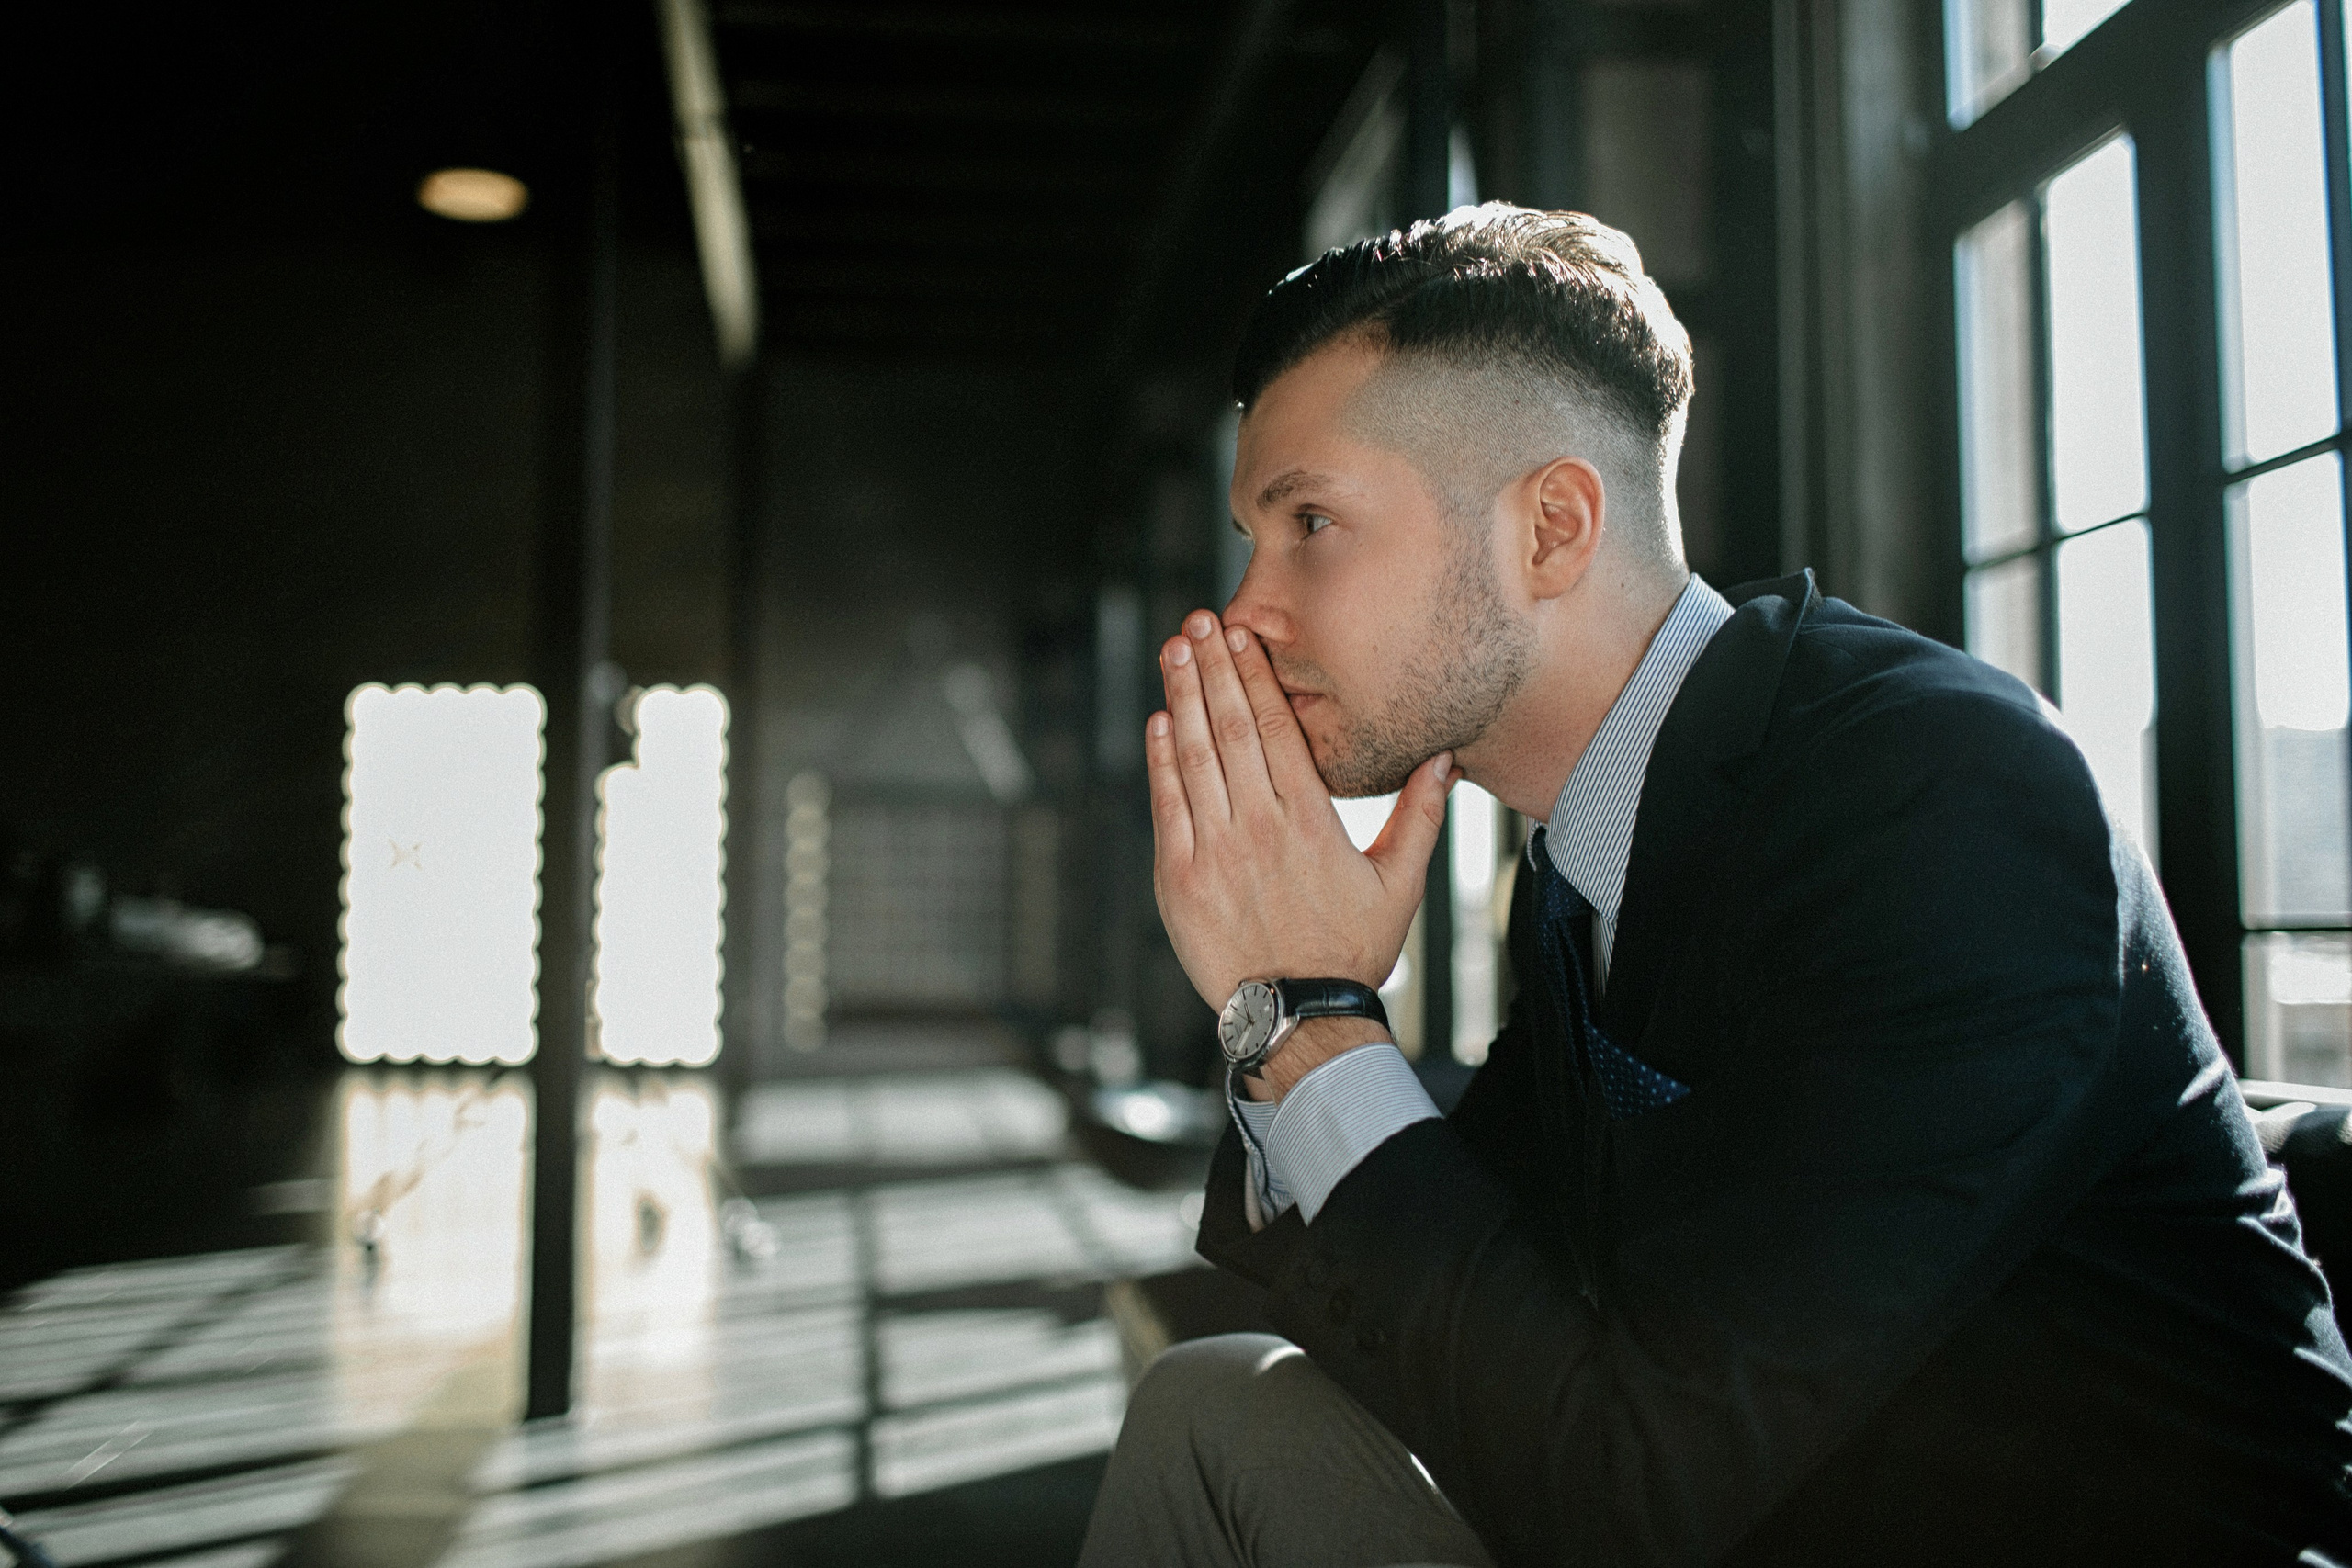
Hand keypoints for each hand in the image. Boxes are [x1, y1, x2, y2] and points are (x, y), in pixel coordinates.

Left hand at [1146, 608, 1455, 1057]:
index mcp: (1311, 821)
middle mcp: (1260, 828)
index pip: (1279, 729)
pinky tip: (1160, 722)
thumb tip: (1446, 758)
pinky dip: (1160, 761)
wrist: (1298, 1015)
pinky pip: (1167, 807)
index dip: (1256, 676)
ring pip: (1195, 758)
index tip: (1242, 635)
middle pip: (1232, 729)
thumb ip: (1421, 816)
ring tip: (1175, 651)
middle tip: (1198, 621)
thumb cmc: (1352, 949)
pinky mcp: (1179, 880)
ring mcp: (1214, 852)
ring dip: (1182, 699)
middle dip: (1212, 669)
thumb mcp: (1400, 883)